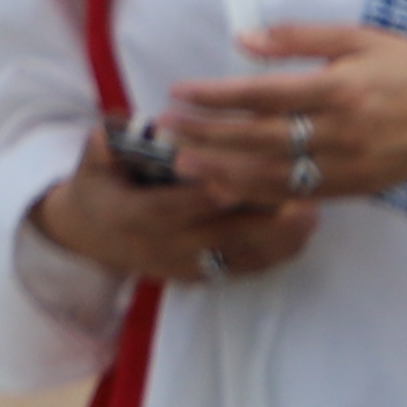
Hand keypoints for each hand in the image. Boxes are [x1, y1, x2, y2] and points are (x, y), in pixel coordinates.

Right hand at [36, 132, 317, 291]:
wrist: (93, 237)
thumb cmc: (100, 187)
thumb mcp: (92, 163)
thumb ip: (106, 145)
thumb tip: (119, 128)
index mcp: (135, 216)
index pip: (176, 208)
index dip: (208, 197)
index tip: (241, 182)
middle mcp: (166, 247)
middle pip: (222, 236)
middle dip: (263, 221)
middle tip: (302, 201)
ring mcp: (189, 266)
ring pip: (241, 256)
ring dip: (280, 239)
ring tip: (313, 215)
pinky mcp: (206, 277)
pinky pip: (246, 268)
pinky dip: (276, 254)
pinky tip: (303, 234)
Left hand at [161, 22, 406, 208]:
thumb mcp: (361, 38)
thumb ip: (301, 37)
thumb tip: (245, 42)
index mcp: (342, 88)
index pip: (266, 94)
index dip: (218, 96)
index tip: (180, 93)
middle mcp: (344, 131)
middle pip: (262, 138)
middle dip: (210, 135)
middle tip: (166, 132)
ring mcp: (352, 164)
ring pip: (277, 174)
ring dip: (225, 170)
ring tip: (184, 164)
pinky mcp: (359, 186)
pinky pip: (301, 193)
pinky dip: (261, 192)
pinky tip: (228, 186)